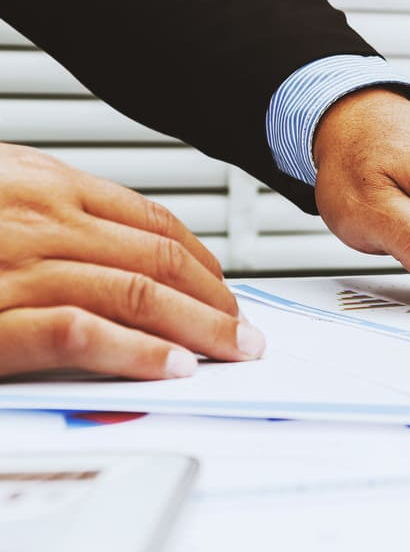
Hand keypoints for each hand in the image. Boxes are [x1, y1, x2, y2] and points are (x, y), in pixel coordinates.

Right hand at [0, 144, 260, 379]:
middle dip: (214, 299)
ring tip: (233, 352)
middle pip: (157, 258)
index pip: (150, 220)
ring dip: (198, 327)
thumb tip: (102, 243)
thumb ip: (46, 213)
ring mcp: (17, 268)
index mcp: (44, 185)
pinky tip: (172, 367)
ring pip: (136, 293)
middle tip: (245, 331)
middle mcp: (40, 220)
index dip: (201, 261)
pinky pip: (80, 333)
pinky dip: (136, 351)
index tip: (224, 290)